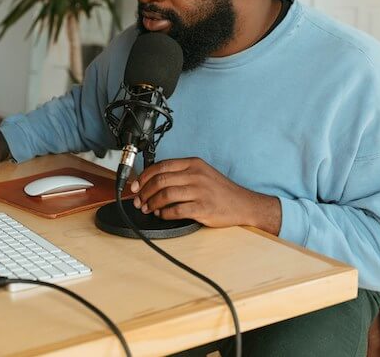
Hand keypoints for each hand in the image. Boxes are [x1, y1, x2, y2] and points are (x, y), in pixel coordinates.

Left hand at [130, 157, 280, 234]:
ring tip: (148, 209)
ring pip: (165, 195)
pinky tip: (162, 215)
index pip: (161, 166)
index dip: (144, 176)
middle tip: (139, 200)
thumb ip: (180, 174)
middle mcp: (196, 175)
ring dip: (151, 204)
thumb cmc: (220, 190)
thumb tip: (152, 182)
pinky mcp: (203, 208)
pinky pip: (175, 211)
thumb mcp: (201, 173)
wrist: (243, 204)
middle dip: (144, 192)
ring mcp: (200, 191)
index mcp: (193, 163)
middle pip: (160, 181)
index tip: (135, 185)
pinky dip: (164, 214)